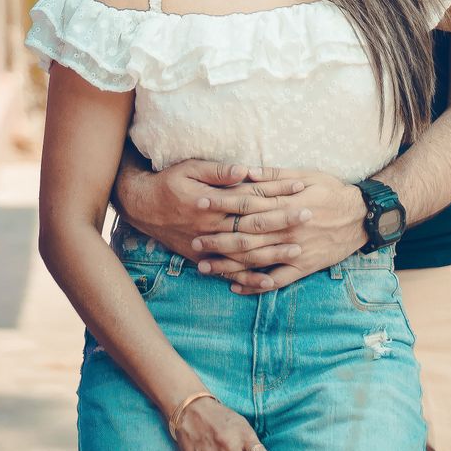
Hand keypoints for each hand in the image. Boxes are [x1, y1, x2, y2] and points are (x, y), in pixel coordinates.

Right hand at [115, 158, 308, 260]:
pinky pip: (229, 272)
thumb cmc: (168, 182)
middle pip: (254, 226)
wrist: (141, 207)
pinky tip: (269, 282)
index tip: (301, 188)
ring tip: (298, 250)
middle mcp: (212, 227)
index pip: (252, 197)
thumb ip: (218, 171)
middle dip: (283, 222)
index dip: (277, 192)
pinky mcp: (202, 259)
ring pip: (245, 253)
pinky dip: (248, 279)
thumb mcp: (190, 168)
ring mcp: (208, 246)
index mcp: (212, 203)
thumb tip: (245, 170)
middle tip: (309, 217)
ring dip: (272, 252)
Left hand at [195, 172, 367, 294]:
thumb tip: (246, 171)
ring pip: (256, 261)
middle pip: (246, 235)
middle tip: (193, 241)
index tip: (200, 202)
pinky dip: (255, 286)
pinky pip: (276, 280)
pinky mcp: (303, 268)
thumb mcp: (307, 175)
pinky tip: (235, 287)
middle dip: (217, 238)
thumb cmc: (333, 191)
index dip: (222, 203)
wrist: (362, 218)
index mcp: (286, 204)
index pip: (247, 204)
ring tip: (204, 267)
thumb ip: (274, 176)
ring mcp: (295, 252)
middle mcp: (288, 230)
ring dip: (228, 265)